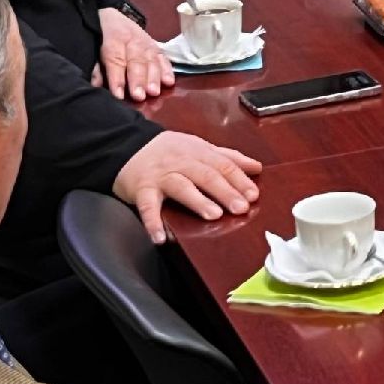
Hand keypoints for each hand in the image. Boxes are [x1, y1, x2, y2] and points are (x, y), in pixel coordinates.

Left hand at [92, 7, 174, 101]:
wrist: (113, 15)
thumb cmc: (102, 36)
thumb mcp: (94, 46)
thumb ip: (97, 68)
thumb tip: (97, 88)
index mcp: (113, 40)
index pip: (116, 60)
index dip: (117, 78)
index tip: (119, 95)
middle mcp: (132, 41)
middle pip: (136, 61)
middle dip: (138, 80)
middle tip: (140, 96)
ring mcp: (147, 43)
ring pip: (152, 60)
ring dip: (154, 77)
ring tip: (154, 92)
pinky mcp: (156, 46)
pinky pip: (163, 58)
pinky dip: (167, 70)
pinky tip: (169, 82)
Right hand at [112, 131, 262, 243]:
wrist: (126, 145)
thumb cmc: (168, 151)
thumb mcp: (199, 148)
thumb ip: (228, 158)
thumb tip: (256, 167)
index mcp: (198, 152)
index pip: (223, 165)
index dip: (239, 179)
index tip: (253, 195)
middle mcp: (180, 162)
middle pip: (206, 175)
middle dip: (225, 191)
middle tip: (241, 207)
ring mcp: (160, 176)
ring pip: (181, 186)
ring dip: (197, 201)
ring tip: (213, 215)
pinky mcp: (141, 189)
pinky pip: (147, 206)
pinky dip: (153, 222)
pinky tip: (161, 237)